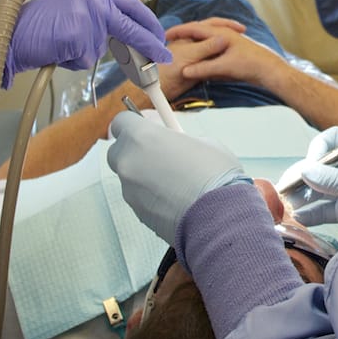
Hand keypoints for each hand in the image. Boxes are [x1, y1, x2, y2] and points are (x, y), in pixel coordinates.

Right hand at [6, 0, 166, 87]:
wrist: (7, 35)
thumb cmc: (36, 28)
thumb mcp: (72, 11)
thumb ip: (98, 17)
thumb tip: (127, 36)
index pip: (129, 3)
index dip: (147, 20)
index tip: (158, 34)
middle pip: (130, 24)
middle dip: (149, 42)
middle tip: (162, 55)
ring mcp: (85, 16)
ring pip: (102, 48)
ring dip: (84, 54)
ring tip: (59, 44)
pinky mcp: (78, 36)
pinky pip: (86, 60)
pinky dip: (72, 61)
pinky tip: (55, 50)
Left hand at [108, 112, 246, 243]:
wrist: (219, 217)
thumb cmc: (216, 173)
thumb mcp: (203, 142)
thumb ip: (178, 139)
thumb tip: (173, 142)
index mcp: (141, 137)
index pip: (121, 122)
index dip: (135, 123)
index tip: (149, 127)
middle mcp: (128, 162)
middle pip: (118, 151)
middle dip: (134, 150)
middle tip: (160, 153)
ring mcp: (129, 191)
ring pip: (130, 177)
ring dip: (146, 175)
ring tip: (176, 182)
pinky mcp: (137, 213)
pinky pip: (140, 198)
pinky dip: (152, 196)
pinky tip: (177, 200)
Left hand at [157, 18, 245, 98]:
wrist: (158, 88)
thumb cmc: (166, 70)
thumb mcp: (190, 56)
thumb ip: (206, 47)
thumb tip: (223, 38)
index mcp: (188, 36)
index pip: (208, 25)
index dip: (225, 25)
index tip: (240, 28)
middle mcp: (191, 44)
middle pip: (212, 37)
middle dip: (226, 36)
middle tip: (241, 37)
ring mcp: (192, 56)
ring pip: (212, 50)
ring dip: (223, 50)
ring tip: (237, 50)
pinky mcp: (193, 69)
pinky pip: (210, 63)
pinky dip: (218, 62)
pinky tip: (226, 65)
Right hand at [171, 24, 286, 93]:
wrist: (270, 70)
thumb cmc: (251, 64)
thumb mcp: (223, 67)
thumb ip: (203, 68)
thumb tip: (186, 71)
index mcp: (220, 34)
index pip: (193, 29)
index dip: (177, 32)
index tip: (165, 37)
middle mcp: (223, 35)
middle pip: (199, 31)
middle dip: (184, 34)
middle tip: (171, 38)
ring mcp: (228, 42)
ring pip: (206, 40)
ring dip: (194, 42)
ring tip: (181, 46)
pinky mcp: (232, 52)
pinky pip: (212, 49)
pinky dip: (203, 52)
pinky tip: (199, 60)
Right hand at [280, 126, 337, 231]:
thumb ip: (335, 180)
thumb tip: (305, 171)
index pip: (334, 140)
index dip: (319, 149)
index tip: (310, 166)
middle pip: (320, 166)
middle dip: (303, 176)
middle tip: (286, 190)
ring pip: (317, 189)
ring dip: (301, 196)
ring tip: (289, 206)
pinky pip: (320, 210)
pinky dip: (308, 214)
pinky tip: (298, 218)